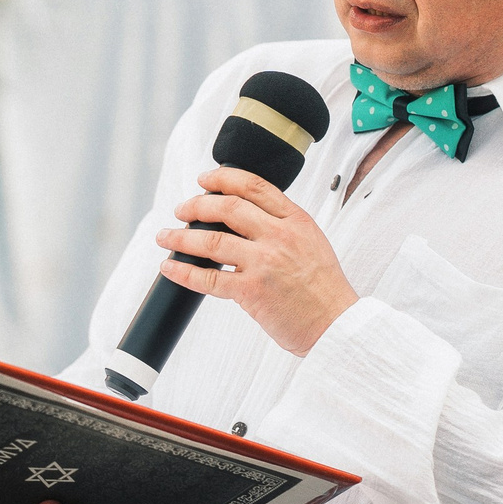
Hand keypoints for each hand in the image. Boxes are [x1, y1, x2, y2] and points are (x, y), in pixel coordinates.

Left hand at [159, 166, 358, 356]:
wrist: (337, 325)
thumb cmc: (324, 289)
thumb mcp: (311, 242)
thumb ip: (281, 226)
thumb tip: (243, 215)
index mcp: (296, 221)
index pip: (254, 186)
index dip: (222, 178)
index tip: (203, 180)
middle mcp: (279, 237)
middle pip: (226, 208)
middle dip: (195, 205)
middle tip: (181, 210)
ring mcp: (265, 263)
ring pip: (211, 241)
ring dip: (181, 238)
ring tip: (165, 238)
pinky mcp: (252, 292)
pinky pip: (208, 278)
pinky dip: (184, 272)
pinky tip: (170, 268)